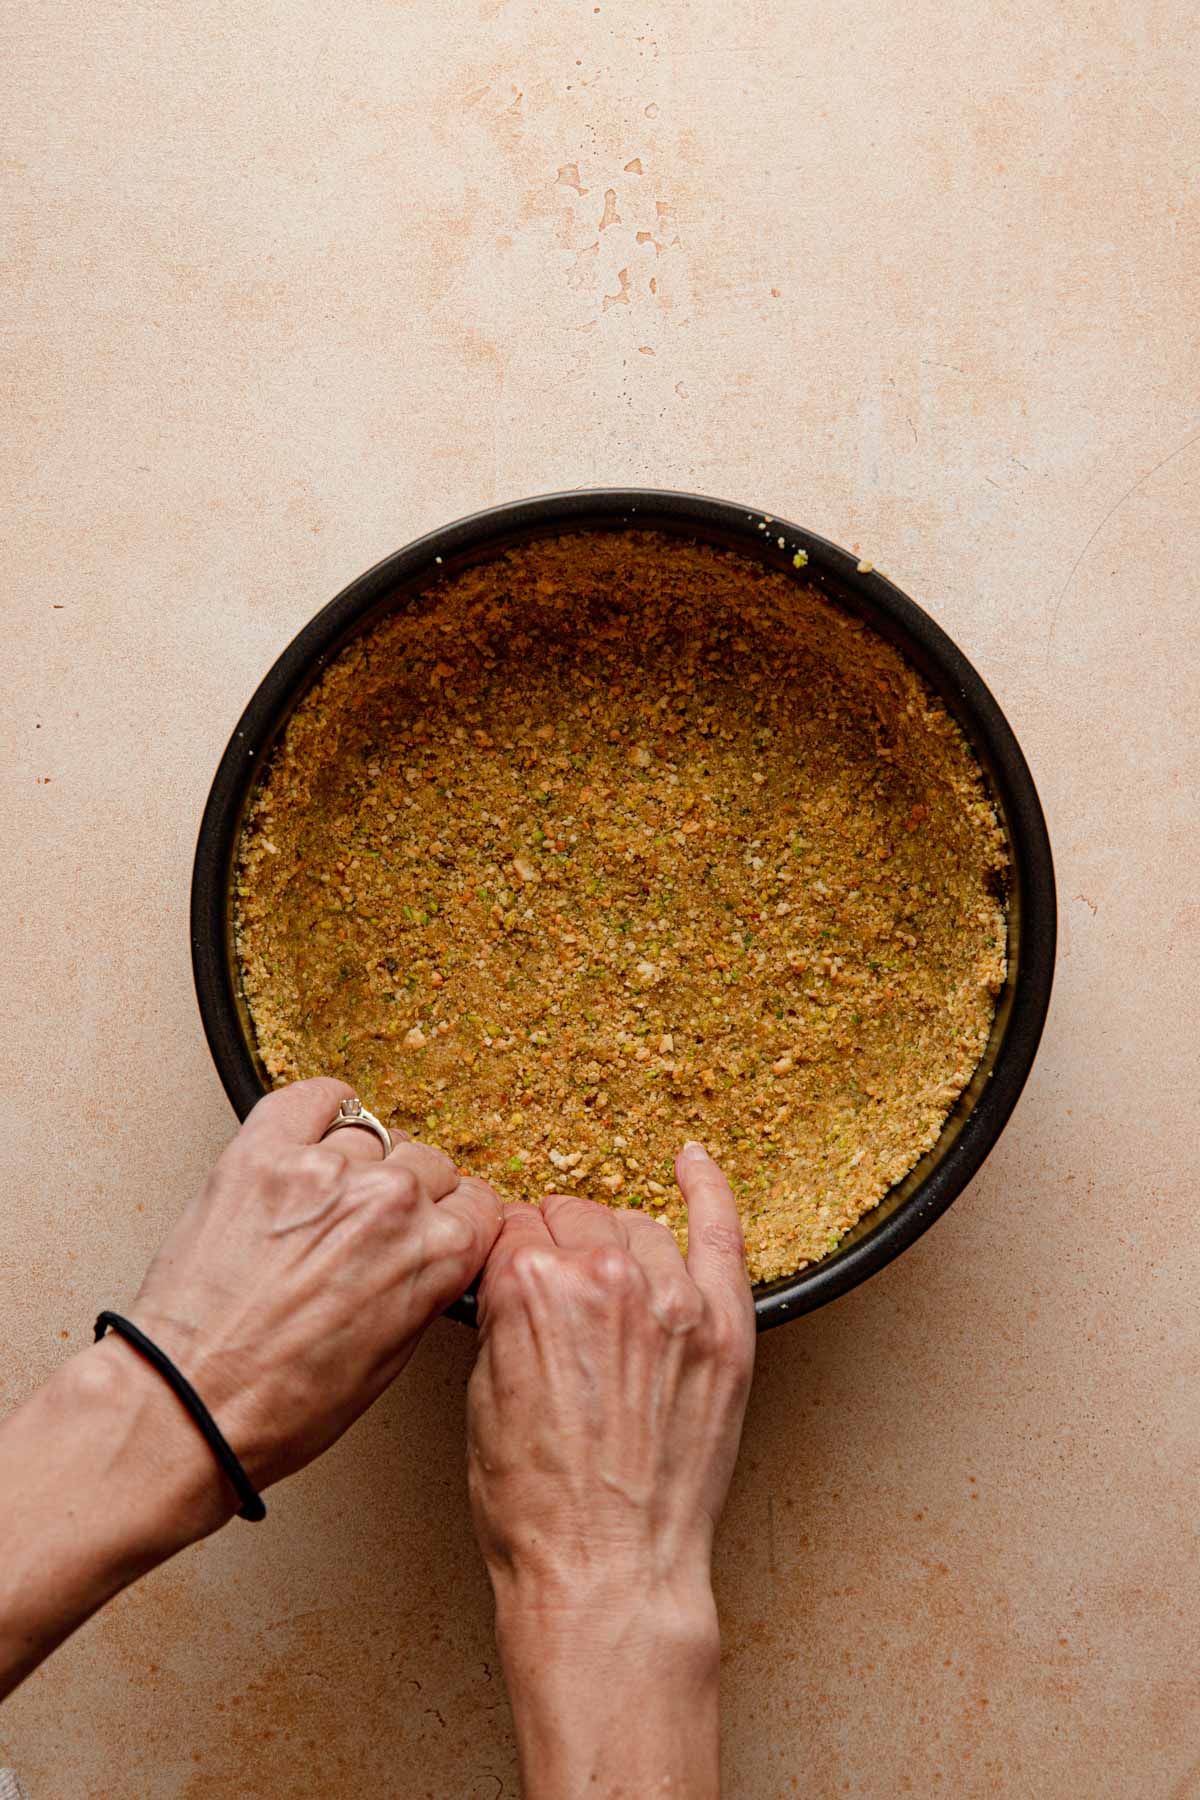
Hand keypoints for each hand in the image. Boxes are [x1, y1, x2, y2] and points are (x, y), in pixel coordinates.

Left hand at [0, 1077, 501, 1698]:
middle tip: (368, 1230)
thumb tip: (429, 1254)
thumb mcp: (389, 1360)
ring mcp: (324, 1170)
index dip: (455, 1221)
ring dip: (357, 1165)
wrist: (184, 1403)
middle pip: (430, 1164)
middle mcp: (389, 1201)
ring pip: (374, 1137)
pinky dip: (321, 1112)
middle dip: (408, 1197)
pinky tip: (316, 1134)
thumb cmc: (277, 1404)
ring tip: (324, 1206)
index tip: (436, 1226)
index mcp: (436, 1255)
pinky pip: (315, 1098)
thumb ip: (425, 1287)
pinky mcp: (262, 1152)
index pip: (479, 1203)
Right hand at [467, 1141, 755, 1798]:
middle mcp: (604, 1277)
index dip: (508, 1255)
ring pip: (635, 1225)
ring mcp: (672, 1298)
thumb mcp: (481, 1398)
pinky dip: (707, 1190)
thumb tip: (514, 1282)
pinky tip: (693, 1163)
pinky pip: (720, 1230)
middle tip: (556, 1297)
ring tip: (609, 1289)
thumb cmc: (536, 1508)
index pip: (513, 1228)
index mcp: (529, 1286)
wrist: (606, 1574)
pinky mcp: (724, 1327)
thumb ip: (502, 1318)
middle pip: (572, 1218)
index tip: (511, 1272)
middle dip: (556, 1248)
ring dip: (616, 1245)